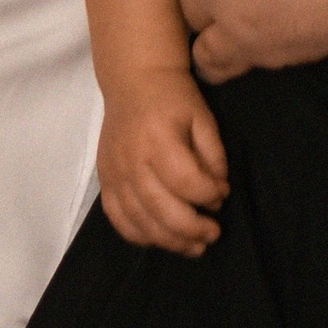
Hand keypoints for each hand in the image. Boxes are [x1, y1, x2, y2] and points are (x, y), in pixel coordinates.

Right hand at [98, 81, 229, 252]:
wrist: (133, 81)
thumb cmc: (173, 97)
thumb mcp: (203, 117)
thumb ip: (214, 155)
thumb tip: (219, 193)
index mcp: (158, 138)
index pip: (186, 181)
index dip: (209, 195)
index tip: (223, 194)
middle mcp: (131, 159)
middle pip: (161, 209)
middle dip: (192, 229)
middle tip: (213, 234)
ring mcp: (114, 173)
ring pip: (140, 221)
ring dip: (170, 241)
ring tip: (194, 246)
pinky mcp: (104, 181)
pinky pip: (118, 219)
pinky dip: (140, 236)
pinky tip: (161, 238)